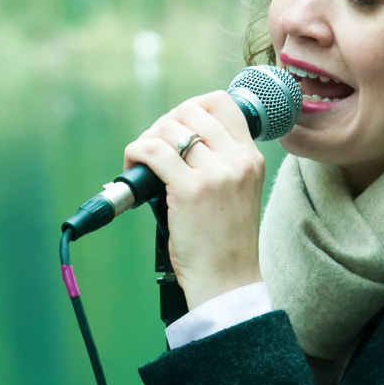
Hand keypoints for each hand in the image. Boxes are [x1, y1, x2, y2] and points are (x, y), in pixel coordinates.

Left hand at [123, 90, 266, 308]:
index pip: (222, 103)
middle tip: (153, 148)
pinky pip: (152, 151)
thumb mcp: (235, 191)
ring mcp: (216, 174)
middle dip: (163, 124)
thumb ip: (217, 162)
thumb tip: (173, 134)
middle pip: (190, 111)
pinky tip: (133, 168)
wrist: (228, 282)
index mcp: (251, 158)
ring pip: (168, 129)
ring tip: (141, 163)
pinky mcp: (191, 190)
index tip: (174, 125)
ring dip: (146, 140)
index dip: (191, 106)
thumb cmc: (224, 242)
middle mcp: (237, 160)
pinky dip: (135, 153)